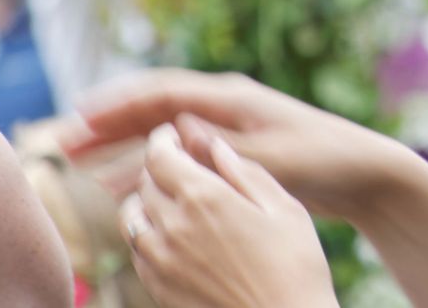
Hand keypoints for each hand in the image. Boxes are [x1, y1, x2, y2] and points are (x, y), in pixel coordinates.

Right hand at [62, 68, 406, 220]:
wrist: (362, 172)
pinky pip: (175, 153)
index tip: (79, 114)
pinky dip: (145, 164)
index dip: (118, 103)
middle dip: (108, 123)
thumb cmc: (322, 159)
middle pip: (153, 109)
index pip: (161, 92)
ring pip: (160, 132)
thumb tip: (171, 135)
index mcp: (231, 97)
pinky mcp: (231, 150)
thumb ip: (220, 146)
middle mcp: (224, 106)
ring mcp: (226, 126)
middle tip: (63, 139)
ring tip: (78, 160)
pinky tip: (121, 185)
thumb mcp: (271, 155)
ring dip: (120, 144)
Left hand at [120, 125, 336, 307]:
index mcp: (204, 198)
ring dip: (146, 200)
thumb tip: (215, 146)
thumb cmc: (296, 265)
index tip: (175, 136)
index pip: (160, 155)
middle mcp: (172, 227)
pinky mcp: (158, 291)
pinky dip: (145, 234)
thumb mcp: (283, 207)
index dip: (164, 139)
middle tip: (179, 163)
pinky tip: (172, 235)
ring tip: (171, 199)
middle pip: (144, 183)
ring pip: (131, 218)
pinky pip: (137, 251)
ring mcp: (161, 263)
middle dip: (159, 166)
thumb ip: (245, 171)